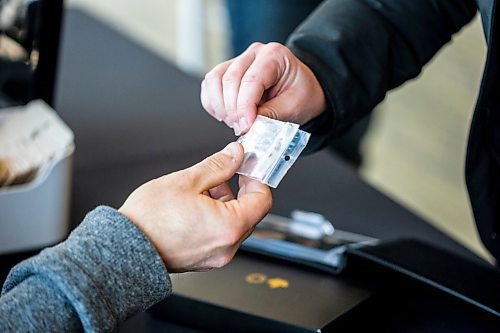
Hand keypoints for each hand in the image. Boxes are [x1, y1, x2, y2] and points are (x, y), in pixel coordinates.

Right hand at [118, 142, 271, 271]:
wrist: (123, 248)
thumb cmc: (149, 219)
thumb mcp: (187, 181)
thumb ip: (218, 166)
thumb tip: (236, 154)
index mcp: (229, 227)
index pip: (262, 200)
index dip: (257, 179)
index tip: (247, 167)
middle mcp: (227, 246)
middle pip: (250, 212)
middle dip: (238, 189)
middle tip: (221, 173)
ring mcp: (216, 256)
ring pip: (234, 223)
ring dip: (225, 203)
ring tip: (200, 189)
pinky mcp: (205, 259)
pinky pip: (221, 234)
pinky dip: (216, 218)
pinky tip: (195, 205)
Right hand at [201, 42, 325, 134]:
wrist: (303, 90)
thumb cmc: (302, 94)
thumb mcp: (295, 106)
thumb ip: (271, 115)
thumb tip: (250, 127)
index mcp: (274, 55)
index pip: (251, 80)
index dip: (244, 107)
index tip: (245, 127)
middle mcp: (253, 53)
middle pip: (230, 79)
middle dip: (233, 110)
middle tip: (241, 129)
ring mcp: (238, 60)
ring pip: (214, 80)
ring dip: (220, 106)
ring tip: (234, 123)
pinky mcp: (227, 71)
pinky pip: (209, 85)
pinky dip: (212, 103)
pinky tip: (225, 116)